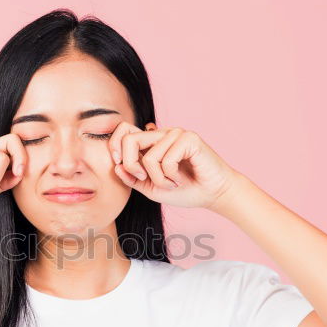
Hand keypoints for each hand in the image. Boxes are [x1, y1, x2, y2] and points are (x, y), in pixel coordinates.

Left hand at [110, 121, 239, 211]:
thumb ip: (132, 178)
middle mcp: (162, 134)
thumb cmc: (184, 190)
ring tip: (171, 183)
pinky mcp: (189, 139)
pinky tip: (180, 179)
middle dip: (131, 165)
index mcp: (151, 141)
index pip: (124, 130)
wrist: (212, 195)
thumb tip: (116, 166)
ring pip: (149, 156)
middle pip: (129, 138)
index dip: (115, 147)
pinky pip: (167, 160)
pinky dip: (171, 176)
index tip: (121, 167)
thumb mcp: (151, 188)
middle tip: (145, 179)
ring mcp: (176, 134)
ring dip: (158, 179)